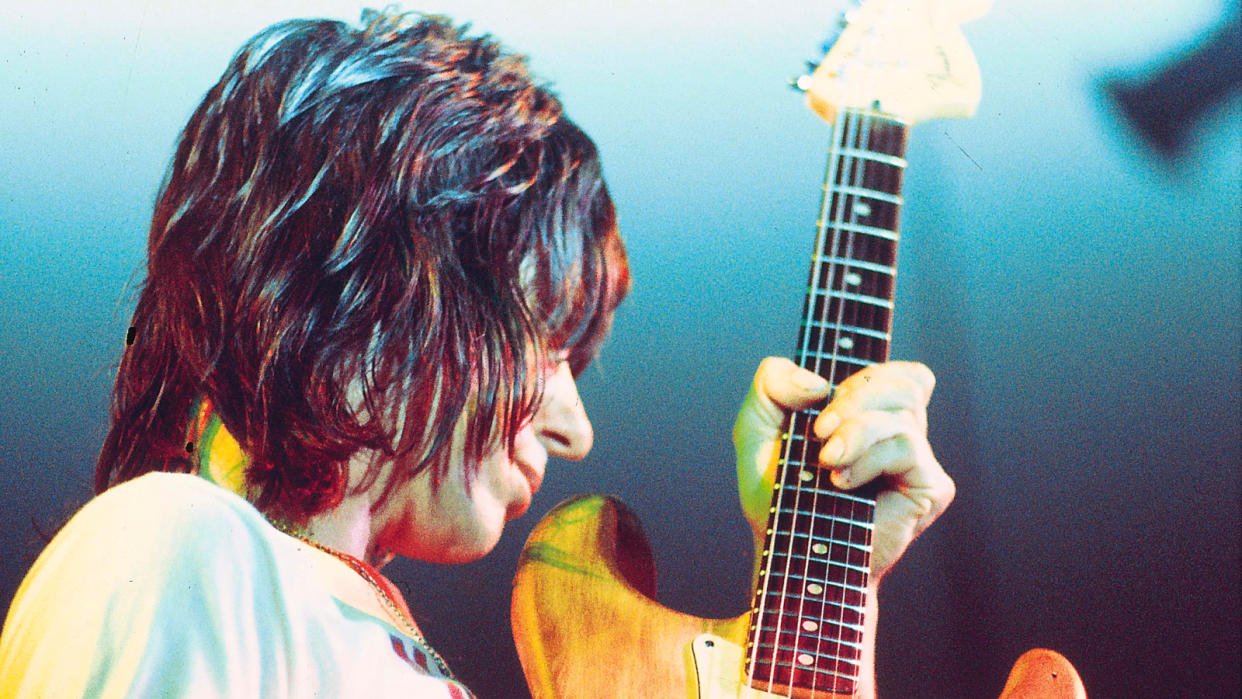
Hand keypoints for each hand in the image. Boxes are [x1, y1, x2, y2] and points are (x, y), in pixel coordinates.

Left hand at [733, 357, 953, 579]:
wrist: (787, 554)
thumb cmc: (776, 493)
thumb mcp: (756, 427)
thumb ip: (771, 383)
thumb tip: (816, 383)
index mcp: (870, 414)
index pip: (893, 371)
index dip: (862, 376)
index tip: (819, 403)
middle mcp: (900, 433)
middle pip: (903, 382)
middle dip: (854, 398)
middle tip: (818, 431)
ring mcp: (918, 461)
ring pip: (903, 414)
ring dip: (856, 432)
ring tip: (826, 462)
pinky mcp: (930, 487)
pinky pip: (908, 448)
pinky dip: (869, 458)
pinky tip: (843, 483)